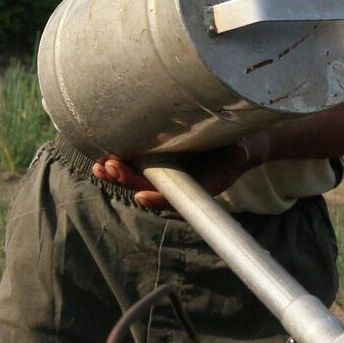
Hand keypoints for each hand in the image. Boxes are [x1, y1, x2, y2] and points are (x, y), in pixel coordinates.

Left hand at [93, 134, 266, 211]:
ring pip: (138, 178)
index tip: (142, 194)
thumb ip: (241, 153)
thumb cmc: (241, 149)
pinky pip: (136, 165)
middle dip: (128, 179)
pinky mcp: (159, 160)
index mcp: (198, 187)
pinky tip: (102, 158)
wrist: (239, 145)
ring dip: (117, 174)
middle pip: (150, 186)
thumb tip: (242, 151)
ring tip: (99, 167)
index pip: (176, 196)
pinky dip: (119, 163)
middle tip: (110, 168)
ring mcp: (168, 173)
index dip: (158, 198)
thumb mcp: (244, 151)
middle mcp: (179, 183)